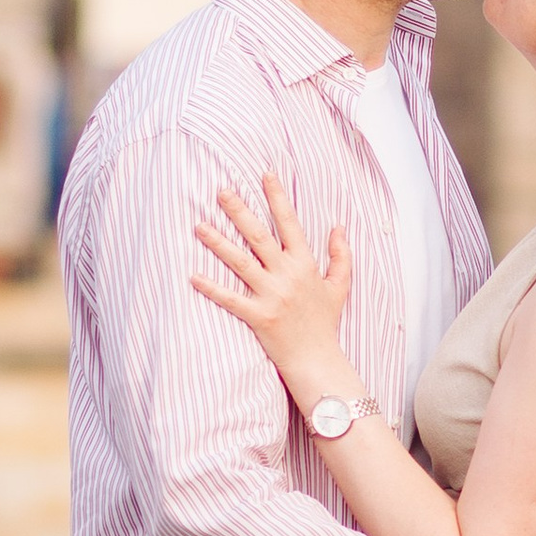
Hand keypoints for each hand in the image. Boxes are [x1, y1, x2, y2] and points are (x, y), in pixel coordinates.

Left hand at [190, 175, 355, 402]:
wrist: (318, 360)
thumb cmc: (325, 323)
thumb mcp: (339, 286)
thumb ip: (341, 255)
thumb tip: (339, 227)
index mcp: (305, 265)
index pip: (289, 224)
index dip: (277, 198)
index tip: (265, 175)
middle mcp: (287, 276)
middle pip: (259, 236)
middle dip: (239, 211)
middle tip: (221, 191)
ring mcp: (272, 296)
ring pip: (241, 262)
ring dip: (218, 243)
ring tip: (199, 226)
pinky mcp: (258, 316)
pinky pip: (230, 299)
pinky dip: (211, 288)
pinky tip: (193, 276)